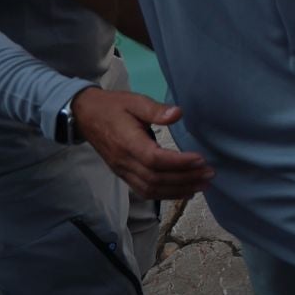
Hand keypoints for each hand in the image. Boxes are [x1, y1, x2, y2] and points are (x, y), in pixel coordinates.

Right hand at [70, 88, 214, 199]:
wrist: (85, 116)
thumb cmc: (113, 106)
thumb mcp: (134, 101)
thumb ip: (155, 109)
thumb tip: (178, 113)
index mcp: (127, 142)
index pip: (155, 160)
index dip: (179, 163)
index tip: (201, 159)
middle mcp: (124, 162)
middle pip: (156, 178)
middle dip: (185, 179)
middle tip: (209, 173)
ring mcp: (122, 171)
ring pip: (151, 189)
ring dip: (178, 190)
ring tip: (203, 184)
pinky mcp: (123, 174)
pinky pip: (144, 190)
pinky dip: (165, 194)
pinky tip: (184, 191)